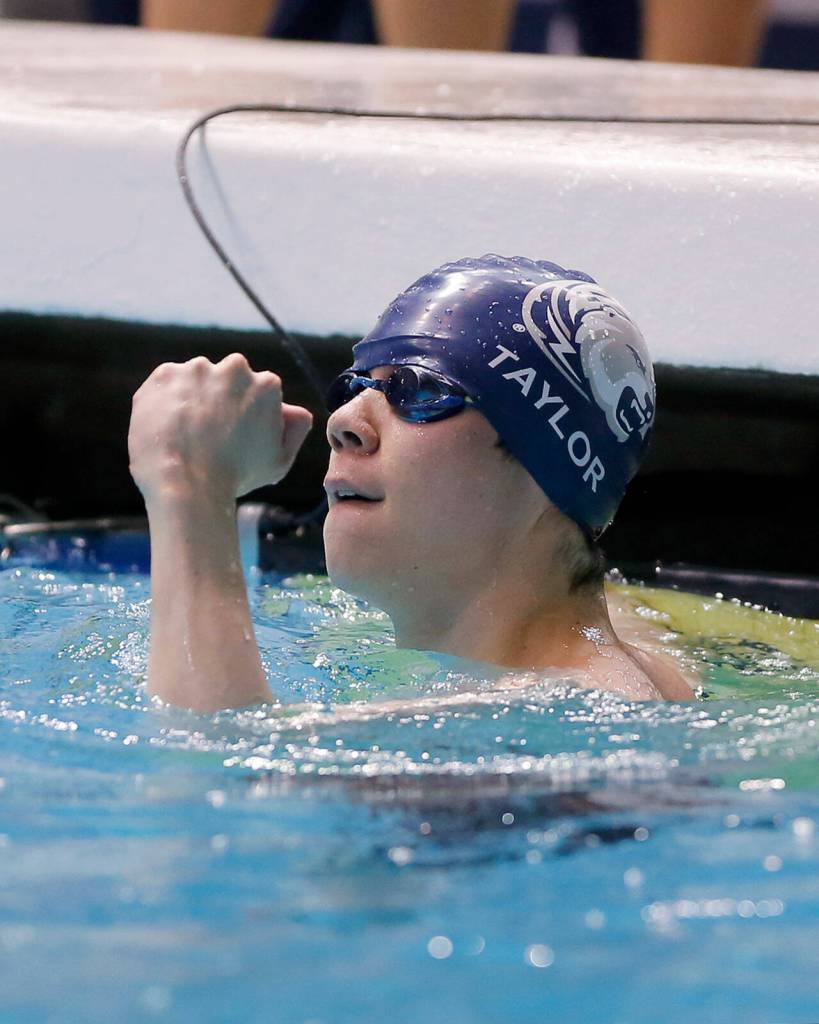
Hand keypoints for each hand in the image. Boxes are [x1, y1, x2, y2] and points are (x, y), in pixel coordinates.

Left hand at [129, 353, 312, 503]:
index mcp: (266, 384)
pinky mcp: (163, 376)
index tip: (236, 437)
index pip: (258, 392)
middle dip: (220, 401)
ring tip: (185, 435)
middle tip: (210, 435)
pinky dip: (164, 402)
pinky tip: (168, 430)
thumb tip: (293, 410)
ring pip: (195, 381)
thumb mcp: (281, 459)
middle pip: (227, 381)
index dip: (248, 416)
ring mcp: (196, 369)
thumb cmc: (237, 476)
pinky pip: (165, 385)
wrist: (187, 484)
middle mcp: (233, 368)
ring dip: (192, 400)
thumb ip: (295, 428)